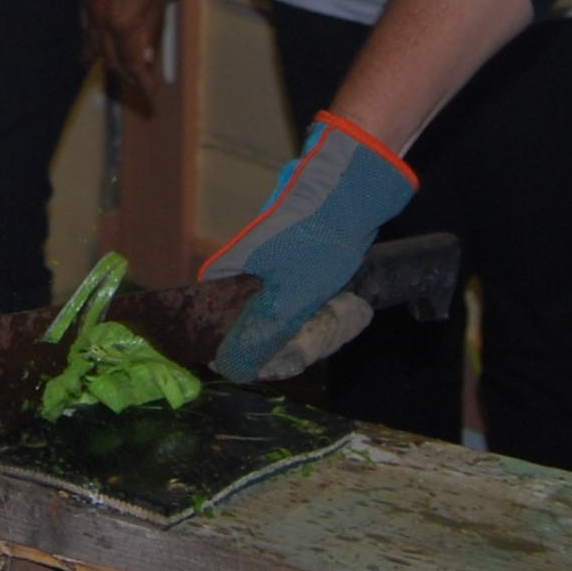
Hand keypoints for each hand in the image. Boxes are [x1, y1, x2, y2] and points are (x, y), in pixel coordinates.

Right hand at [80, 0, 172, 110]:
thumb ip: (151, 29)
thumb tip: (146, 56)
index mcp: (124, 23)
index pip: (132, 63)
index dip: (141, 81)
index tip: (150, 92)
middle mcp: (101, 18)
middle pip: (110, 57)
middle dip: (124, 74)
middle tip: (136, 84)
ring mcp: (88, 3)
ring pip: (92, 42)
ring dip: (103, 60)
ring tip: (110, 72)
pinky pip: (83, 23)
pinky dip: (89, 38)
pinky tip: (90, 42)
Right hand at [201, 112, 419, 381]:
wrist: (350, 199)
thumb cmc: (313, 245)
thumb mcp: (287, 299)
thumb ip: (258, 338)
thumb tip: (228, 370)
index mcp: (224, 279)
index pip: (222, 335)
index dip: (254, 353)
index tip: (286, 352)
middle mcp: (239, 279)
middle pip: (259, 336)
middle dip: (298, 338)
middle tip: (324, 322)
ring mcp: (266, 277)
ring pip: (286, 326)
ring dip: (318, 326)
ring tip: (341, 306)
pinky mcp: (290, 276)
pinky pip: (302, 311)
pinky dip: (324, 312)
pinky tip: (344, 304)